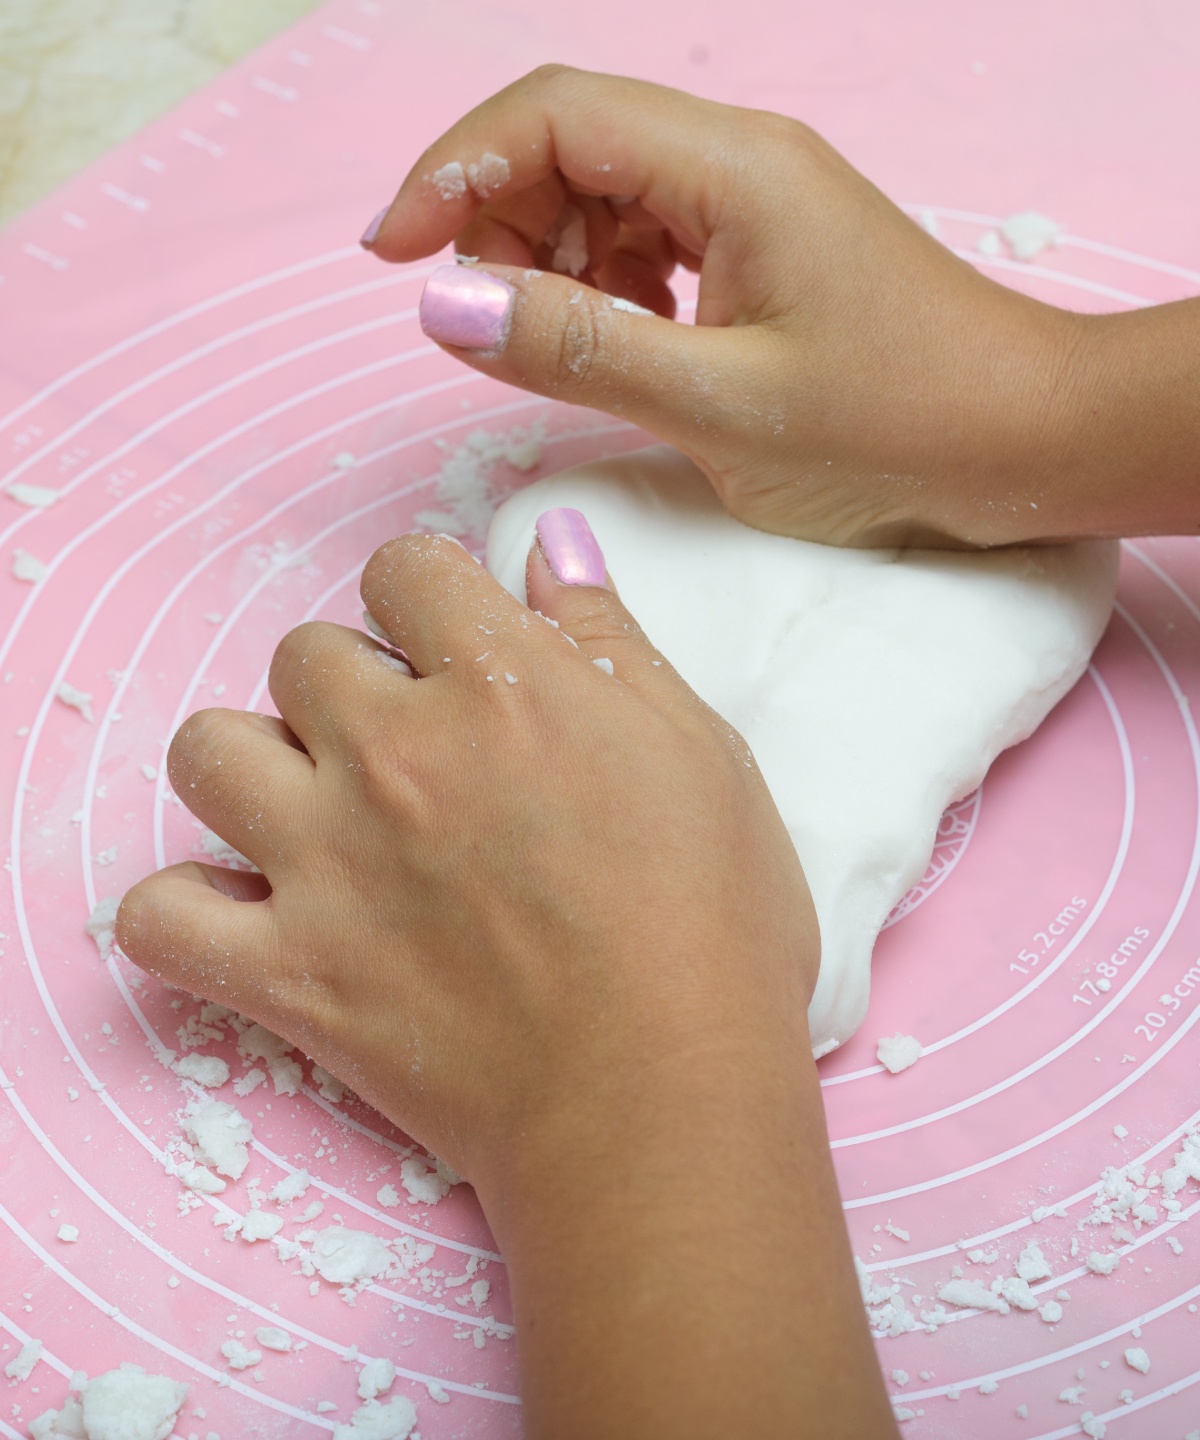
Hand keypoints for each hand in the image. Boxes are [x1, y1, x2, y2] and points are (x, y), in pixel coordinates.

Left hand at [117, 521, 894, 1438]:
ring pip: (207, 752)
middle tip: (409, 748)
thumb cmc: (713, 931)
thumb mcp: (701, 755)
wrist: (663, 1100)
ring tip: (316, 810)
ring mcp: (327, 863)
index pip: (406, 570)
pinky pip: (161, 916)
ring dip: (254, 765)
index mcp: (499, 687)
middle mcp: (395, 754)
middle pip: (302, 653)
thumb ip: (611, 641)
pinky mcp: (289, 973)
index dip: (431, 600)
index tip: (455, 648)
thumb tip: (549, 548)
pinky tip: (247, 912)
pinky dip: (187, 909)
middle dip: (350, 683)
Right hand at [363, 66, 1096, 548]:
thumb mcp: (719, 405)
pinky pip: (651, 241)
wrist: (1026, 443)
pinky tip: (622, 347)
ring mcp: (753, 201)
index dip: (453, 172)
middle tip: (481, 326)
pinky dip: (608, 289)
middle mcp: (738, 160)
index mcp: (730, 168)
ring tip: (559, 349)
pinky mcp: (763, 248)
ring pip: (605, 194)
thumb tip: (442, 304)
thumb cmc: (897, 427)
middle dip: (500, 224)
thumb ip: (577, 350)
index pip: (552, 116)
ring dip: (552, 263)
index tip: (392, 255)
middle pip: (570, 145)